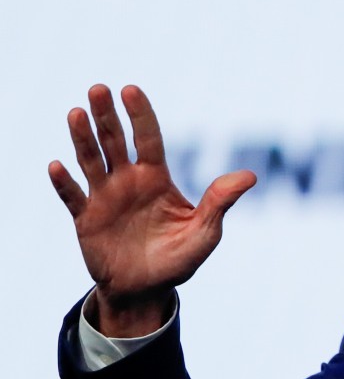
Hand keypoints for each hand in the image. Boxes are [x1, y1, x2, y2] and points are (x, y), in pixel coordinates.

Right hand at [49, 84, 255, 335]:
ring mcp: (104, 198)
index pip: (148, 138)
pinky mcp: (85, 219)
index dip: (140, 115)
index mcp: (156, 178)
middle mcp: (127, 181)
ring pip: (90, 160)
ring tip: (76, 113)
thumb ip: (221, 203)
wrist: (147, 290)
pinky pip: (72, 197)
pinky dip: (64, 183)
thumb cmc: (178, 259)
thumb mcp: (205, 232)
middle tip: (98, 88)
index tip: (131, 89)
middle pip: (114, 140)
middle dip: (106, 115)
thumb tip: (250, 176)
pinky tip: (57, 166)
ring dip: (82, 137)